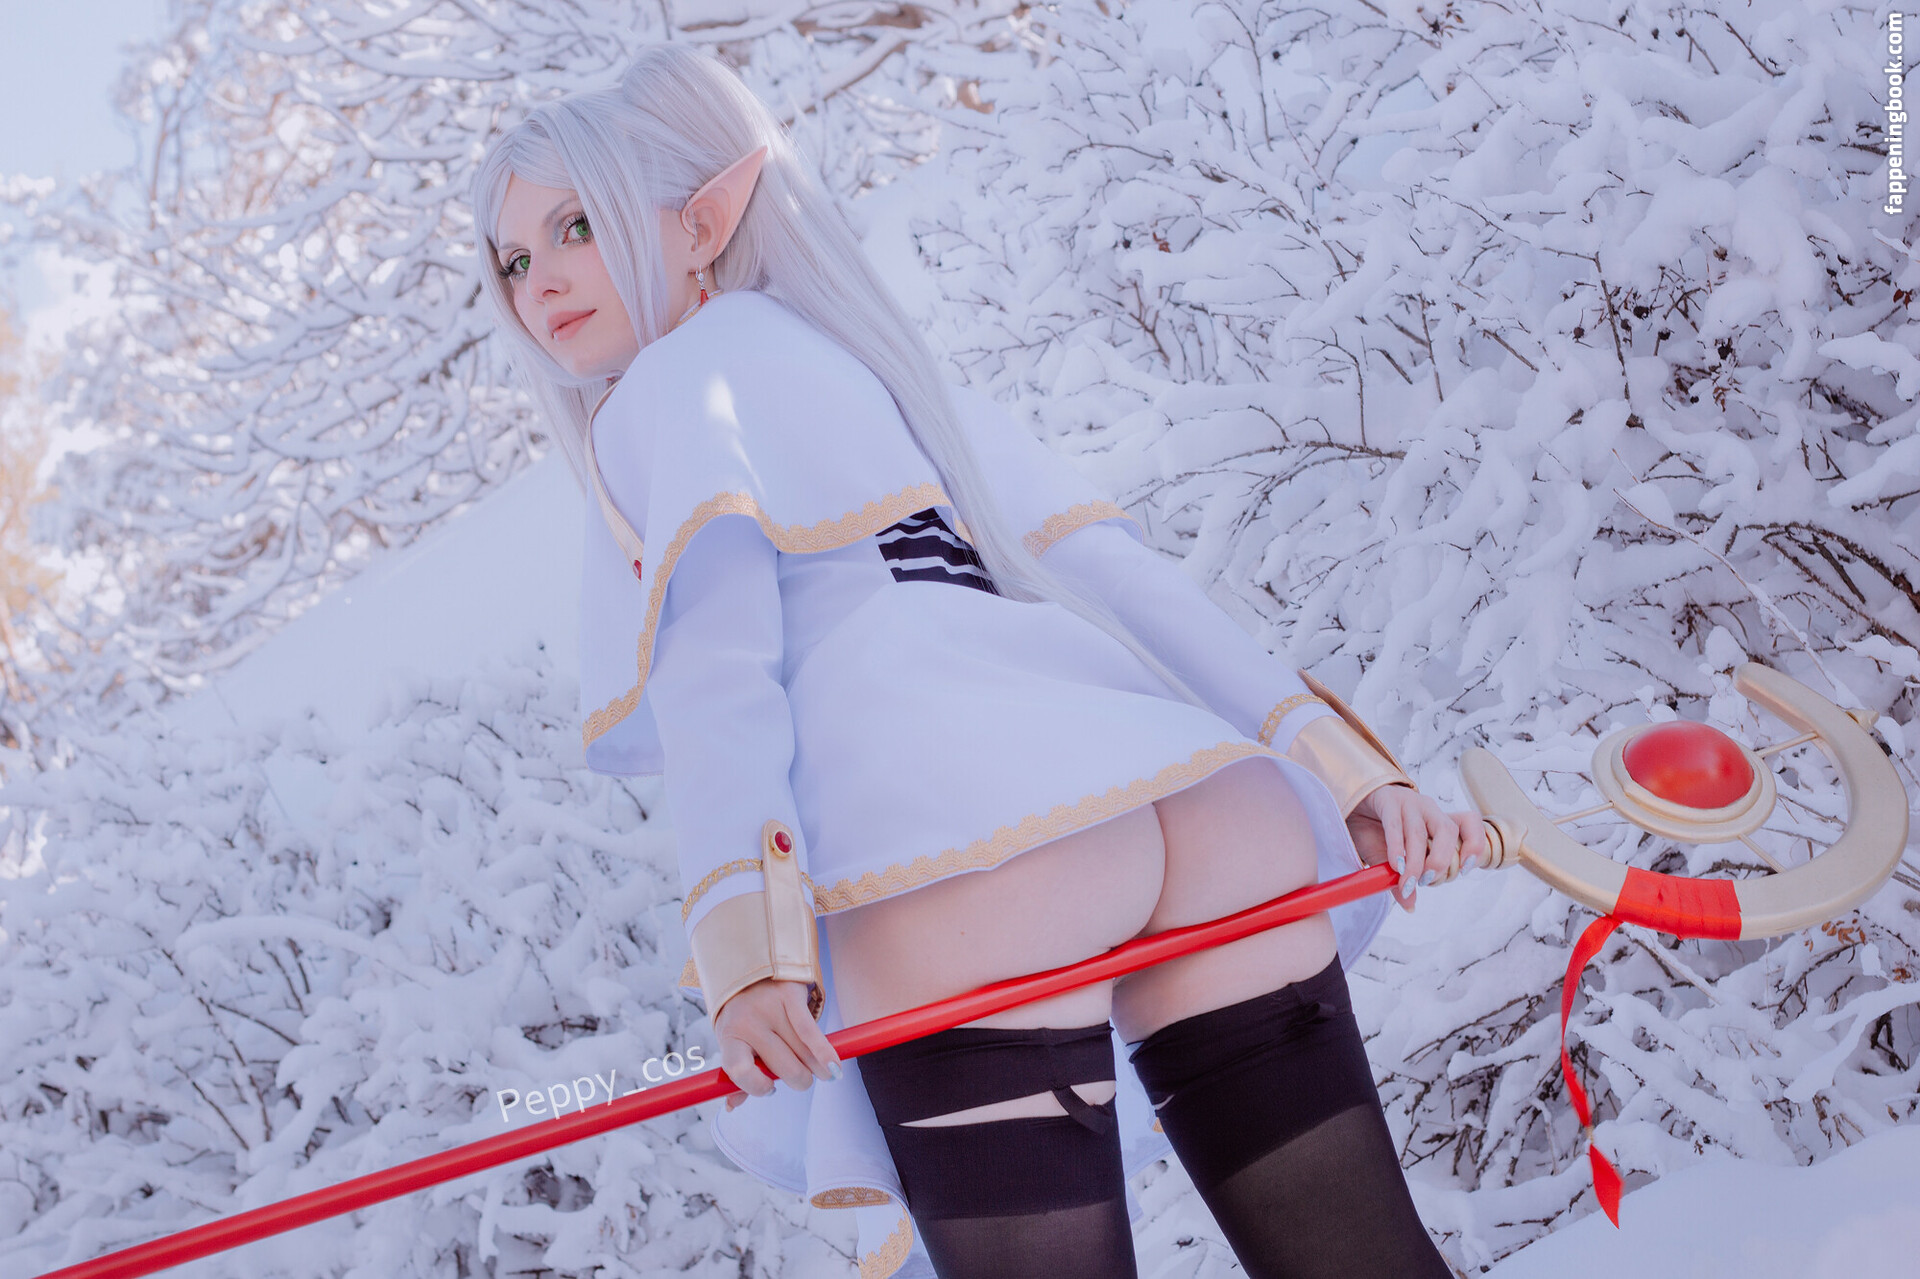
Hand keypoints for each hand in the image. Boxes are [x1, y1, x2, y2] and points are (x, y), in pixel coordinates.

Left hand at [712, 978, 841, 1110]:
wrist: (749, 964)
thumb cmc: (742, 1013)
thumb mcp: (732, 1040)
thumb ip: (735, 1074)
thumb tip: (731, 1107)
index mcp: (729, 1037)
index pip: (739, 1071)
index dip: (758, 1087)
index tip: (771, 1089)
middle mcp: (748, 1022)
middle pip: (783, 1067)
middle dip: (799, 1081)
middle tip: (802, 1079)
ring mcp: (770, 1008)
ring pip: (803, 1054)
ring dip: (818, 1070)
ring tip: (824, 1073)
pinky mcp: (790, 995)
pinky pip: (812, 1033)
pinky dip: (826, 1054)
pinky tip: (835, 1067)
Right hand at [1346, 785, 1489, 911]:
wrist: (1352, 809)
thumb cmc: (1377, 832)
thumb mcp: (1394, 860)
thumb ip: (1404, 879)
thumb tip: (1410, 906)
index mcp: (1437, 821)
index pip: (1469, 823)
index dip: (1474, 845)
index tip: (1464, 870)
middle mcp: (1428, 809)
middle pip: (1447, 830)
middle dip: (1441, 860)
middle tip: (1427, 881)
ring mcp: (1408, 802)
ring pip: (1419, 832)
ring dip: (1416, 861)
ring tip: (1408, 881)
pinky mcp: (1387, 800)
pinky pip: (1394, 825)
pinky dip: (1397, 848)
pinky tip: (1395, 865)